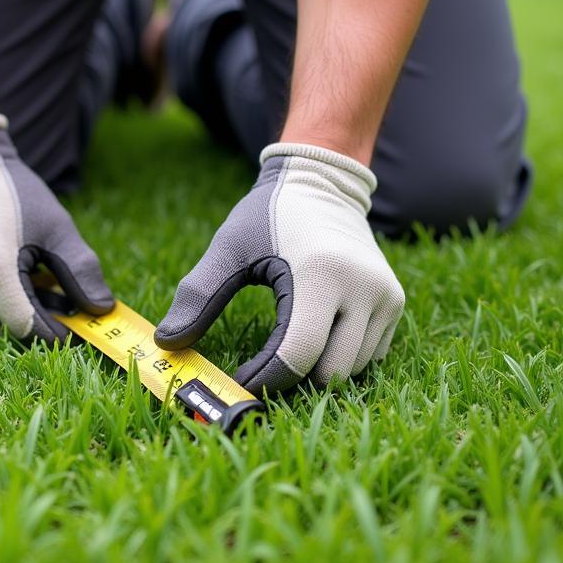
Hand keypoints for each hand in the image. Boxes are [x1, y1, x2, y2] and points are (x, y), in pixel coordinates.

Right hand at [0, 115, 113, 339]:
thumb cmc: (16, 196)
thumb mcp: (57, 229)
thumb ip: (81, 272)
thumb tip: (101, 311)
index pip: (26, 327)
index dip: (54, 333)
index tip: (72, 326)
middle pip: (4, 332)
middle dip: (31, 322)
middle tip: (47, 290)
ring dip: (5, 317)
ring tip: (21, 281)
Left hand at [155, 143, 403, 393]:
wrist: (322, 182)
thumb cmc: (268, 215)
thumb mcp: (228, 249)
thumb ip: (198, 295)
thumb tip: (168, 343)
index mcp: (321, 274)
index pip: (298, 353)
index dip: (266, 378)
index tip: (239, 380)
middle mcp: (363, 288)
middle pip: (329, 371)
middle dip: (291, 377)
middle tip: (260, 367)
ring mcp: (386, 296)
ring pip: (351, 369)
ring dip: (315, 369)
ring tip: (285, 344)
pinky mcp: (394, 302)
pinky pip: (368, 355)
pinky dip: (338, 357)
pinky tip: (313, 335)